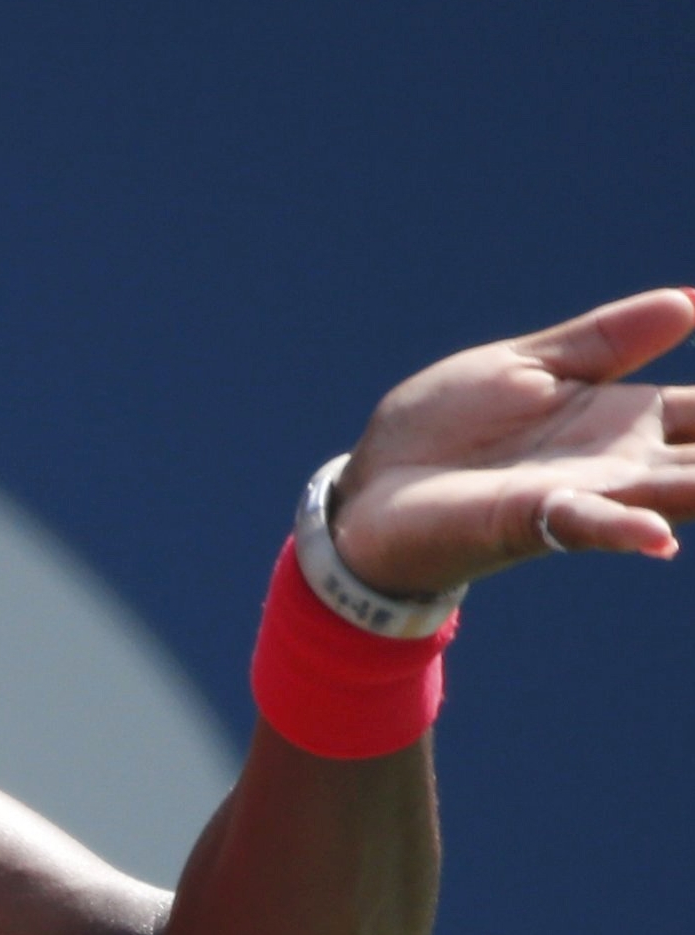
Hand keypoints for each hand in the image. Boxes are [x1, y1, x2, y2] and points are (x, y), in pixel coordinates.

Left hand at [330, 288, 694, 595]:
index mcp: (627, 419)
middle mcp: (623, 462)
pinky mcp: (530, 519)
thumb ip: (606, 340)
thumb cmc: (445, 432)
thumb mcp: (528, 366)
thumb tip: (691, 302)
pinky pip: (587, 525)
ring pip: (678, 492)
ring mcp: (584, 495)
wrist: (370, 491)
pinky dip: (623, 528)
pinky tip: (661, 534)